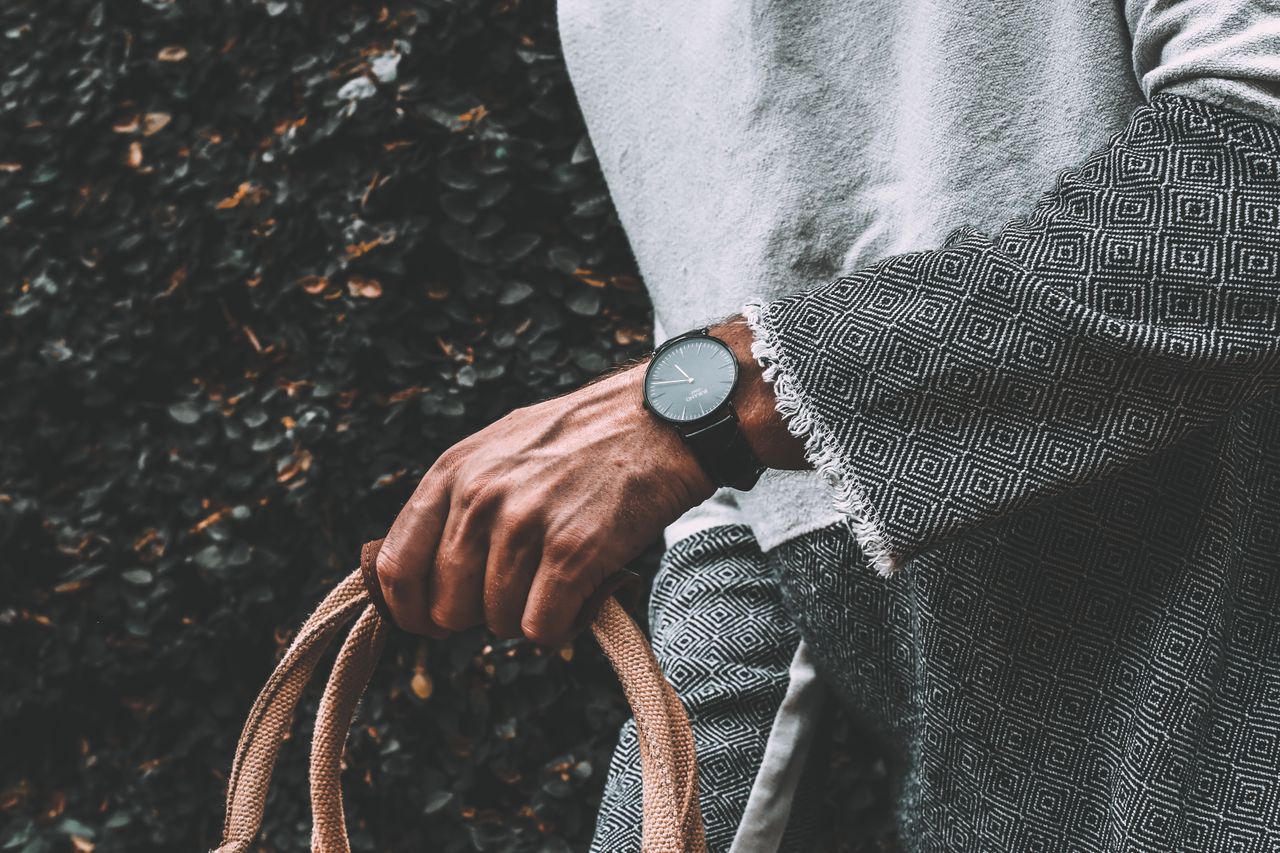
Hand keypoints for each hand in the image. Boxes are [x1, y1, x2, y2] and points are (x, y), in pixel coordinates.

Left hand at [375, 360, 717, 645]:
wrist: (658, 422)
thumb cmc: (580, 442)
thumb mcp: (498, 450)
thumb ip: (455, 503)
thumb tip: (414, 576)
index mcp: (453, 473)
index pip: (396, 567)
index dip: (410, 610)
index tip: (431, 623)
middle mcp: (480, 498)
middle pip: (447, 609)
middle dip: (480, 614)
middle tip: (520, 590)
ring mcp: (525, 525)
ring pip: (498, 624)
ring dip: (528, 617)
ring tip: (559, 580)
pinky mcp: (573, 553)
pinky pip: (542, 629)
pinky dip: (561, 626)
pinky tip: (582, 594)